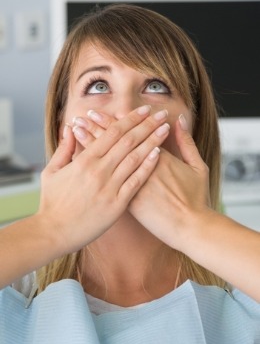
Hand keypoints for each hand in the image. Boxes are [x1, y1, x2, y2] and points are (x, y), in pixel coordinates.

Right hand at [38, 105, 169, 255]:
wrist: (53, 232)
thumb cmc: (52, 202)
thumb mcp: (52, 171)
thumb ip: (64, 148)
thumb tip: (70, 128)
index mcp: (84, 160)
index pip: (112, 132)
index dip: (130, 119)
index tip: (144, 110)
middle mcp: (99, 170)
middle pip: (128, 141)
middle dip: (147, 125)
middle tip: (161, 114)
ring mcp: (109, 187)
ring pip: (135, 158)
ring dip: (152, 141)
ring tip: (165, 129)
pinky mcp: (116, 204)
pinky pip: (136, 182)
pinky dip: (147, 167)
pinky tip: (158, 155)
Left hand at [73, 111, 209, 251]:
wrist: (190, 227)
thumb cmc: (196, 198)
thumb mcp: (197, 167)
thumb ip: (187, 143)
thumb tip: (180, 121)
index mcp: (158, 157)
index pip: (131, 133)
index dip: (113, 122)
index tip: (99, 112)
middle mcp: (141, 169)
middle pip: (115, 143)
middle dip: (97, 127)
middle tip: (83, 115)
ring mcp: (132, 186)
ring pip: (107, 160)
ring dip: (91, 143)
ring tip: (78, 129)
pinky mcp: (126, 202)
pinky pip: (105, 182)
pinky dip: (94, 170)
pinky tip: (82, 159)